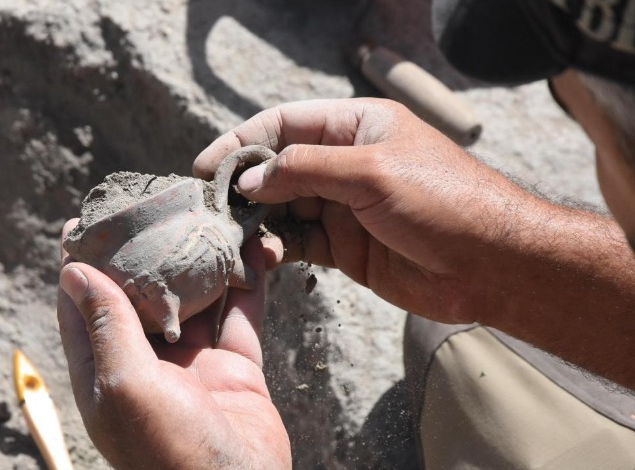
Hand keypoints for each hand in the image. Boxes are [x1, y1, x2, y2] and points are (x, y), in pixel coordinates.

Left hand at [57, 219, 290, 468]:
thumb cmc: (170, 452)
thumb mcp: (126, 385)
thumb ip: (106, 326)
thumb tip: (72, 270)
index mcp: (106, 371)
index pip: (83, 305)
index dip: (82, 261)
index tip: (87, 217)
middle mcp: (146, 364)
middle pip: (142, 294)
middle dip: (147, 249)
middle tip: (155, 203)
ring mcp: (193, 365)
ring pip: (195, 298)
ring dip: (202, 260)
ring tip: (208, 216)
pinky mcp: (235, 368)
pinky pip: (241, 316)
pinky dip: (248, 283)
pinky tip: (255, 249)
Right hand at [194, 98, 540, 323]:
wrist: (492, 266)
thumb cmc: (444, 202)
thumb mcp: (371, 173)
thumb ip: (305, 170)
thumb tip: (252, 180)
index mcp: (357, 126)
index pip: (286, 123)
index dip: (243, 141)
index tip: (208, 166)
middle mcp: (347, 163)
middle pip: (279, 167)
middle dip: (244, 185)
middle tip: (210, 207)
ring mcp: (345, 207)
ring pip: (284, 208)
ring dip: (256, 221)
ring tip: (229, 236)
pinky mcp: (346, 247)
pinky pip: (300, 242)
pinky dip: (277, 249)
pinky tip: (262, 257)